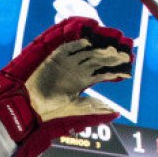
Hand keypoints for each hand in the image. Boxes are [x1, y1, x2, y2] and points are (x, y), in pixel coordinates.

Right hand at [0, 17, 132, 156]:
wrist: (28, 112)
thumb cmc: (50, 115)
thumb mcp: (77, 112)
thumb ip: (95, 110)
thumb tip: (116, 112)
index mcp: (82, 82)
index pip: (103, 73)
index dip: (115, 70)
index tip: (129, 70)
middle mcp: (75, 70)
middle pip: (98, 59)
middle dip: (112, 56)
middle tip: (125, 54)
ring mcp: (65, 62)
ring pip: (86, 51)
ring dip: (98, 47)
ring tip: (111, 46)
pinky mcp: (52, 58)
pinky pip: (66, 47)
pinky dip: (76, 43)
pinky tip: (88, 41)